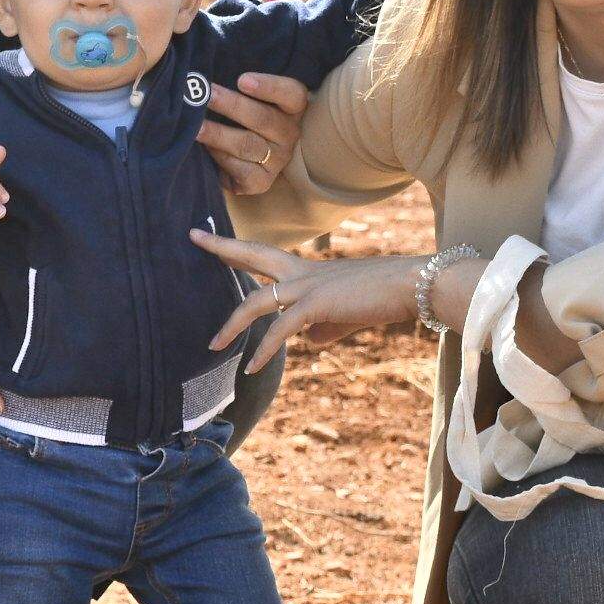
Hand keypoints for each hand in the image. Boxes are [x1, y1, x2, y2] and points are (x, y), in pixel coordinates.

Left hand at [193, 232, 424, 372]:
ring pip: (257, 301)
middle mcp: (303, 273)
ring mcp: (309, 286)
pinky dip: (265, 350)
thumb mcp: (345, 315)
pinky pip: (281, 330)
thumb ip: (323, 327)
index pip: (264, 255)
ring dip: (232, 325)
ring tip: (212, 345)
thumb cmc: (382, 297)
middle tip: (192, 236)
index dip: (237, 249)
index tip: (211, 239)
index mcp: (308, 271)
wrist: (411, 286)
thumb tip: (308, 341)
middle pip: (253, 255)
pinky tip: (252, 367)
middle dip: (222, 248)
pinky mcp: (317, 305)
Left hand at [198, 73, 307, 197]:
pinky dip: (220, 157)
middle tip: (207, 95)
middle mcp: (289, 133)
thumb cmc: (241, 117)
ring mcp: (278, 160)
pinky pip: (240, 169)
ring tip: (195, 126)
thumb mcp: (247, 98)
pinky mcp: (262, 181)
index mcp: (291, 108)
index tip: (242, 80)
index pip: (291, 94)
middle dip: (231, 105)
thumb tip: (205, 76)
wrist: (240, 159)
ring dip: (218, 134)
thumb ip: (238, 87)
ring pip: (247, 145)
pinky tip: (205, 148)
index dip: (269, 87)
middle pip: (263, 119)